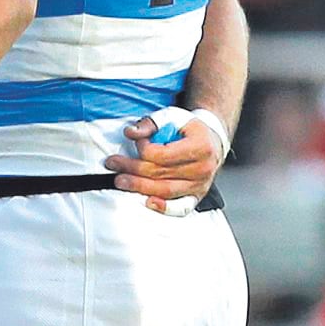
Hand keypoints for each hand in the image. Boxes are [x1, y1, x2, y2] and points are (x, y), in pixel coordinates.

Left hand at [111, 104, 229, 212]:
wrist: (212, 142)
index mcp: (200, 147)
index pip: (162, 154)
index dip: (143, 148)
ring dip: (139, 187)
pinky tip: (148, 202)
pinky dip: (165, 207)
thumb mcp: (172, 117)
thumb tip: (130, 133)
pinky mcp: (197, 195)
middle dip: (132, 168)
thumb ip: (150, 123)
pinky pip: (181, 207)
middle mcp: (203, 168)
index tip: (137, 142)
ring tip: (120, 181)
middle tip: (112, 164)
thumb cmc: (189, 130)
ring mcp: (201, 185)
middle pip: (160, 173)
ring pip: (165, 190)